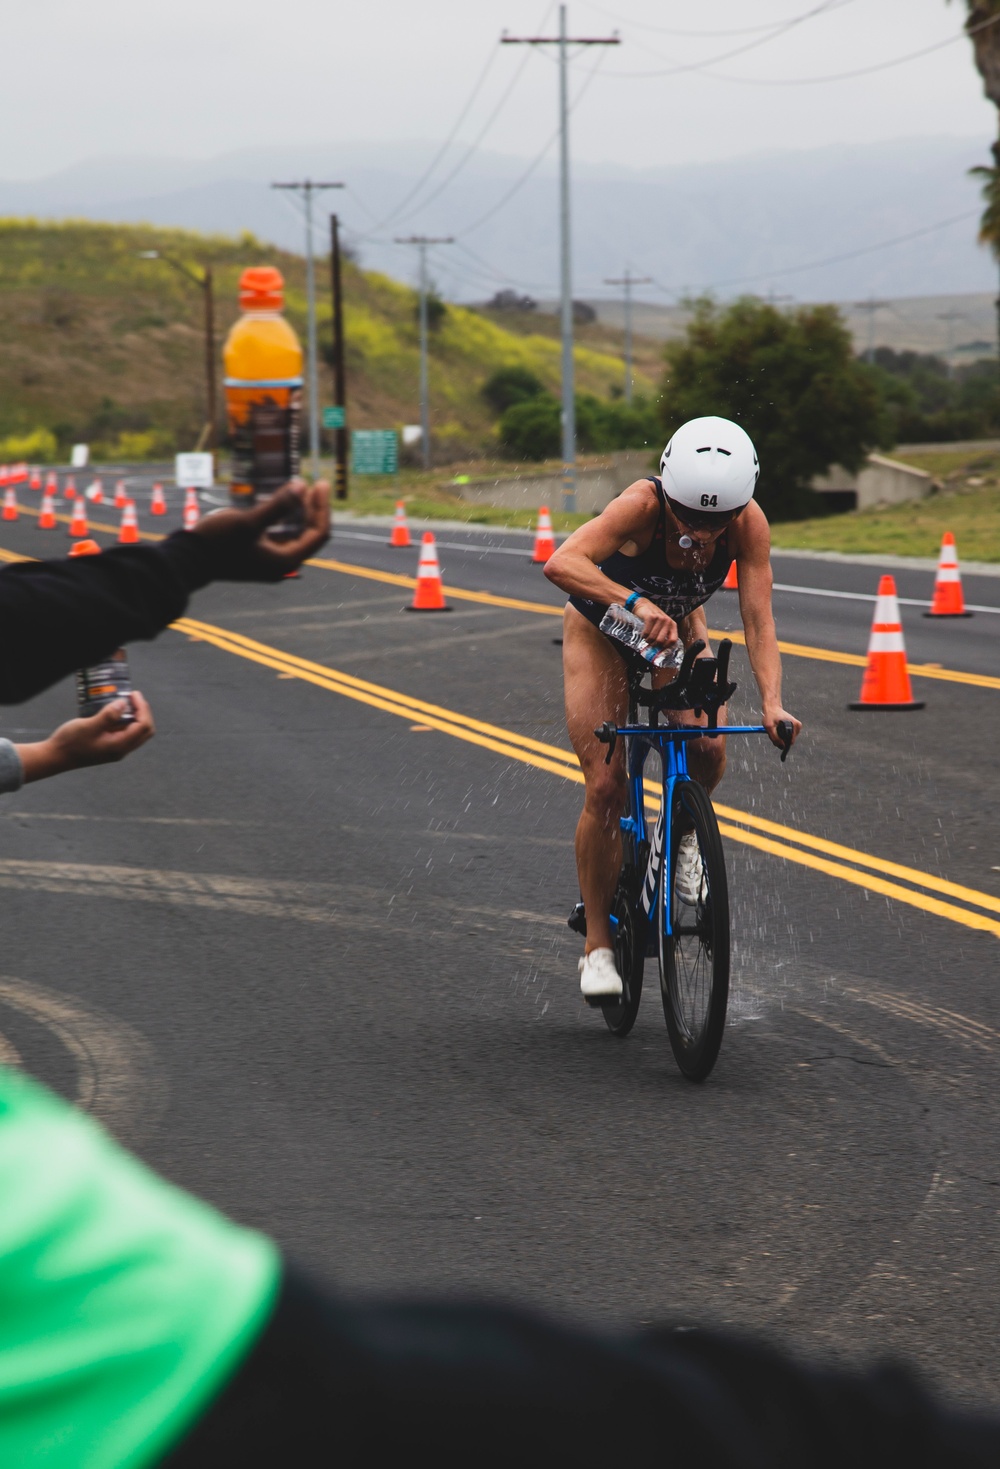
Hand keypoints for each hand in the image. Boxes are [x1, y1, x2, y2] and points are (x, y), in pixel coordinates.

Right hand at [21, 693, 155, 781]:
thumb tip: (124, 703)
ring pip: (137, 733)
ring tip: (127, 701)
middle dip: (144, 712)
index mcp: (119, 746)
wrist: (56, 757)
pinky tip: (117, 711)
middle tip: (134, 697)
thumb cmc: (70, 743)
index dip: (143, 708)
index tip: (133, 694)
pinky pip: (126, 733)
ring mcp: (116, 750)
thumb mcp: (89, 726)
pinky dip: (127, 721)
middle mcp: (121, 750)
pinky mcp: (110, 747)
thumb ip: (108, 715)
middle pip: (145, 731)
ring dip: (136, 716)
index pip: (143, 726)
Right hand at [192, 479, 330, 580]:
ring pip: (295, 535)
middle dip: (313, 509)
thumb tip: (302, 486)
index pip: (318, 534)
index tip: (321, 484)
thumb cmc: (217, 543)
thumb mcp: (249, 522)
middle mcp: (283, 565)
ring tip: (301, 490)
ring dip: (300, 513)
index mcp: (286, 561)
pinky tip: (281, 503)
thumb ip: (278, 505)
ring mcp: (271, 562)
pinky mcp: (259, 557)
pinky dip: (284, 520)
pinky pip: (280, 536)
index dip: (322, 507)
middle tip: (315, 484)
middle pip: (309, 534)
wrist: (187, 561)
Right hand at [634, 597, 678, 647]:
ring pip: (653, 637)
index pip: (673, 640)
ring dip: (648, 640)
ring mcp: (660, 618)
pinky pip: (647, 632)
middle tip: (651, 643)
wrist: (644, 605)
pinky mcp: (651, 617)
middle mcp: (668, 621)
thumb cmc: (653, 617)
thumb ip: (664, 634)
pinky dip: (644, 635)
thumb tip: (661, 648)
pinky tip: (643, 633)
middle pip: (661, 640)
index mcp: (672, 624)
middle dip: (654, 644)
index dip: (666, 646)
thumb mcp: (662, 625)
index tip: (660, 647)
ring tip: (646, 638)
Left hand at [762, 707, 801, 749]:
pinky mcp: (795, 728)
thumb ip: (775, 738)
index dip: (781, 741)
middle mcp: (798, 726)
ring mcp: (797, 727)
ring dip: (780, 736)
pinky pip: (787, 736)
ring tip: (776, 728)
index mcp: (795, 725)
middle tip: (774, 730)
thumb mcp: (769, 727)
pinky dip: (781, 734)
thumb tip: (782, 746)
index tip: (775, 735)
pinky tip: (778, 728)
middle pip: (789, 741)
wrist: (772, 708)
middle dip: (780, 739)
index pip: (789, 742)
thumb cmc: (770, 716)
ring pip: (787, 739)